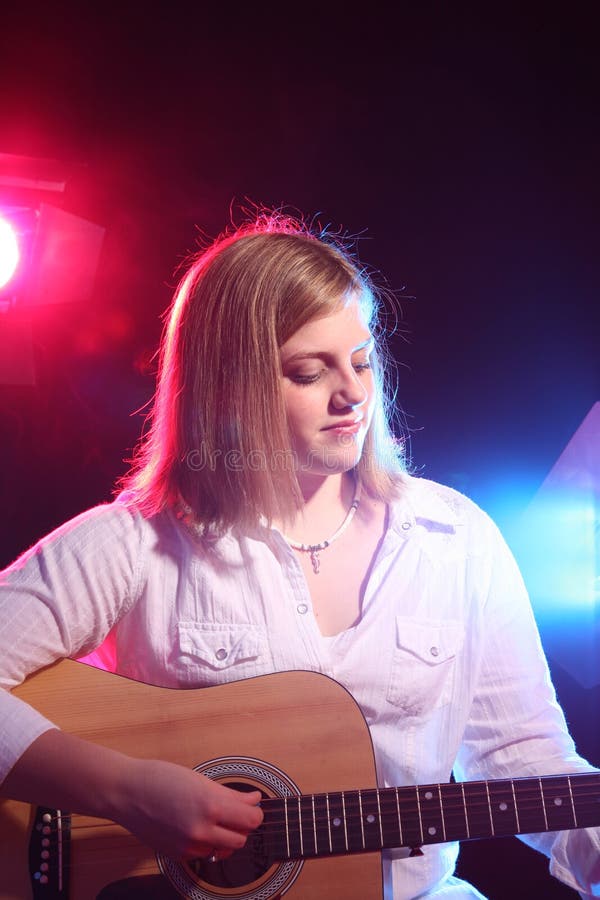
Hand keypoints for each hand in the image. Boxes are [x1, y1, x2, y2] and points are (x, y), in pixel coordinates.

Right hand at [118, 757, 262, 859]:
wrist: (126, 793)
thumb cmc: (160, 779)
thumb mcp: (200, 781)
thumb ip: (231, 794)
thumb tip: (254, 799)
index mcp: (211, 806)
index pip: (251, 820)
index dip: (255, 812)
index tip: (252, 806)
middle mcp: (202, 830)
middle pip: (241, 839)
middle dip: (242, 826)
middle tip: (235, 812)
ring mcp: (189, 847)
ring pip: (223, 850)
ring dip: (226, 837)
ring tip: (216, 820)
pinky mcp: (178, 856)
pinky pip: (204, 854)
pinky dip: (207, 844)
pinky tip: (197, 827)